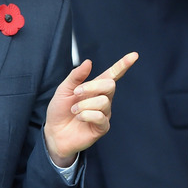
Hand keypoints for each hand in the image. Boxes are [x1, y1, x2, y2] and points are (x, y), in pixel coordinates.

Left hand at [43, 52, 138, 166]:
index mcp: (95, 88)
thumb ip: (76, 76)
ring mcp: (104, 113)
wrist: (54, 133)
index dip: (123, 65)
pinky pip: (101, 117)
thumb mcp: (64, 89)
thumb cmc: (60, 110)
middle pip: (110, 85)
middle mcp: (103, 99)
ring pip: (104, 101)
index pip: (113, 74)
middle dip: (92, 87)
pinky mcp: (102, 127)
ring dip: (84, 104)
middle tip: (76, 93)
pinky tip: (80, 118)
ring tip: (74, 110)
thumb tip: (89, 62)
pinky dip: (87, 115)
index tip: (134, 55)